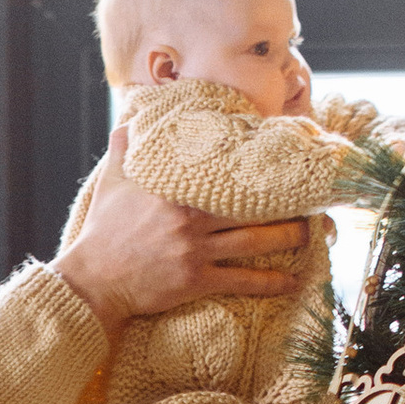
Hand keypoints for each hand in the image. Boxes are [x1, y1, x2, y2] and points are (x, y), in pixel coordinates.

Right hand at [55, 121, 309, 333]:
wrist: (93, 281)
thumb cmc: (102, 232)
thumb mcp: (111, 185)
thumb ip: (124, 151)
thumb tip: (129, 121)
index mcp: (173, 189)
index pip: (222, 171)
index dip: (253, 166)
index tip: (278, 160)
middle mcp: (189, 217)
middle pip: (249, 205)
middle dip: (284, 202)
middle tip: (310, 197)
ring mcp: (195, 249)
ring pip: (253, 240)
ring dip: (286, 237)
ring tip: (310, 232)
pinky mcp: (196, 280)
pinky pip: (241, 280)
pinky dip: (270, 282)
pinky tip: (292, 282)